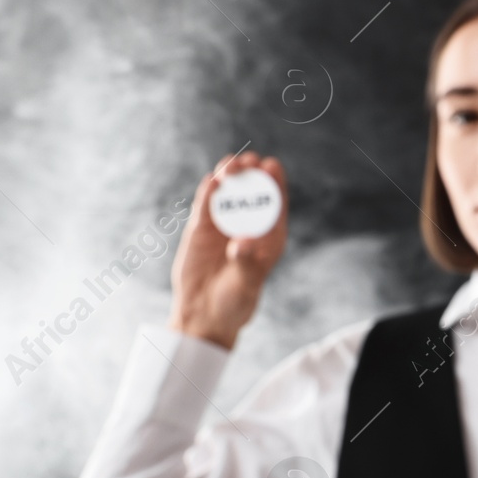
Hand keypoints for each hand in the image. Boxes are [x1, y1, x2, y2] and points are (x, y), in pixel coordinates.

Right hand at [168, 151, 288, 349]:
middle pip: (252, 190)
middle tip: (247, 162)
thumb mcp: (244, 285)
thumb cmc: (234, 302)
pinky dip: (208, 191)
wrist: (204, 314)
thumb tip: (242, 242)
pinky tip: (211, 182)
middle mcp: (248, 225)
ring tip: (228, 167)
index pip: (276, 202)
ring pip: (229, 192)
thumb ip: (245, 263)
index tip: (271, 165)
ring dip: (229, 175)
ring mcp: (224, 224)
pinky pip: (205, 204)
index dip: (275, 181)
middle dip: (251, 172)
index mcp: (269, 237)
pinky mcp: (202, 227)